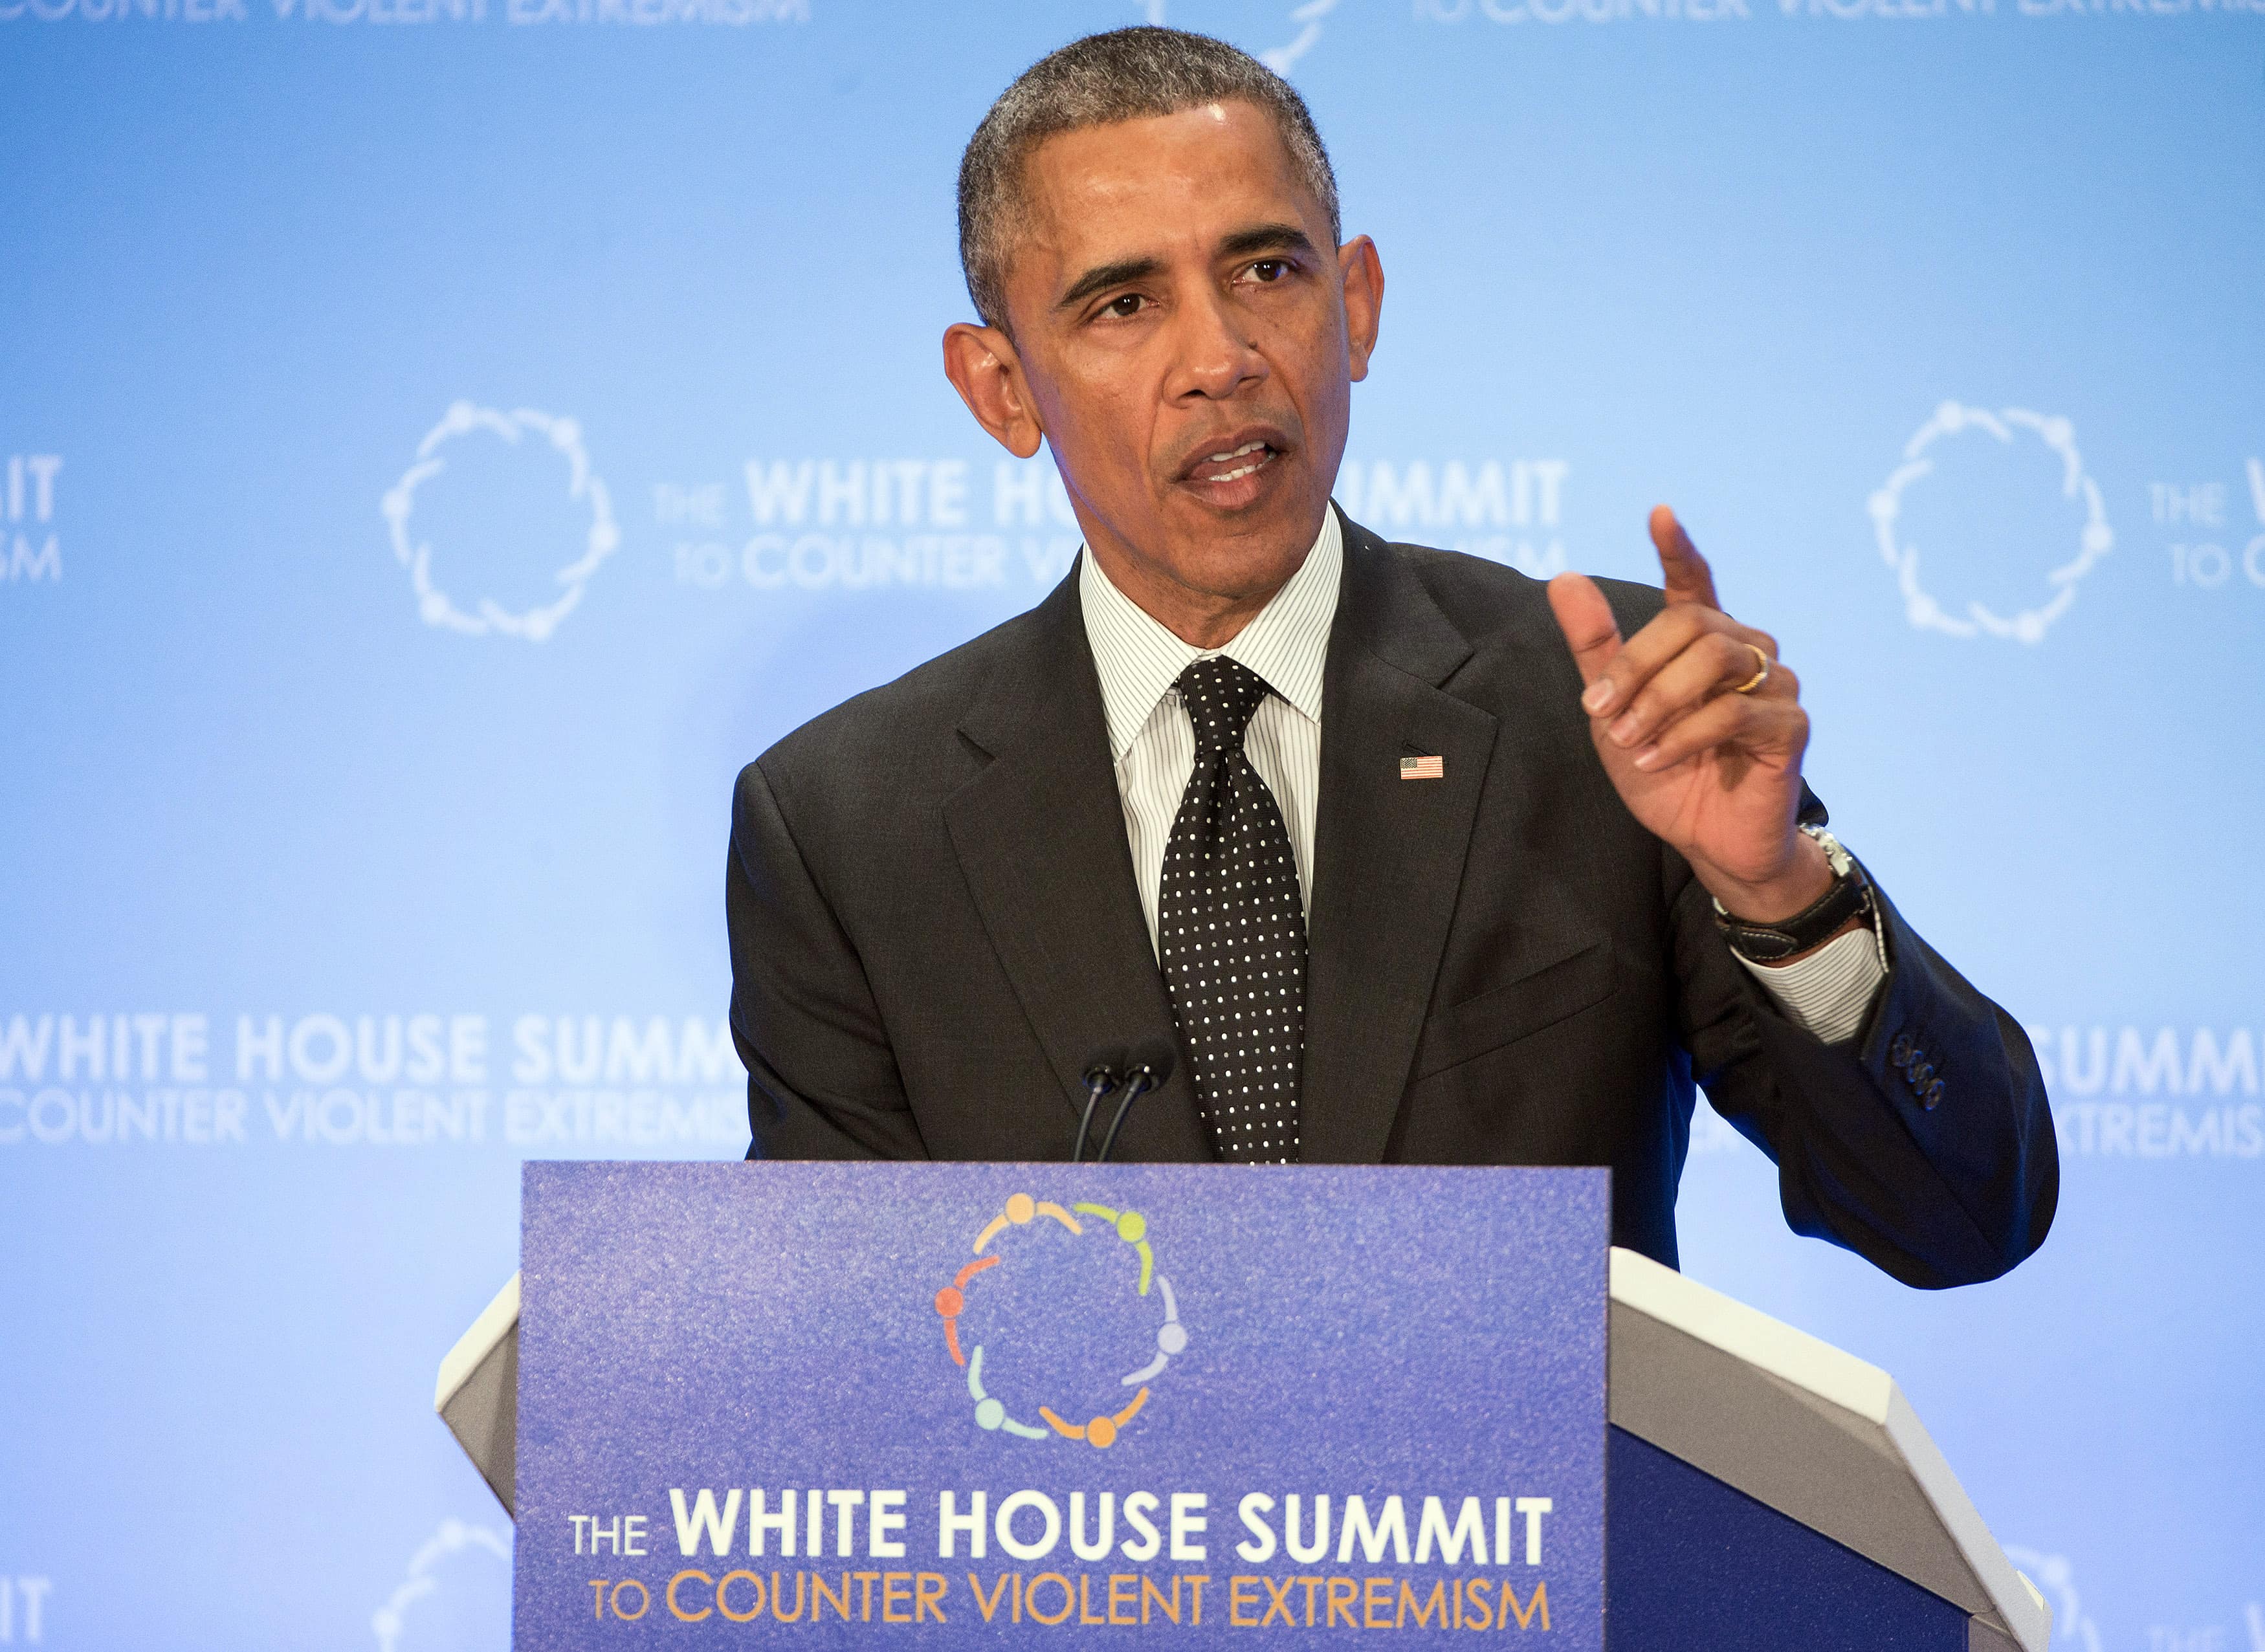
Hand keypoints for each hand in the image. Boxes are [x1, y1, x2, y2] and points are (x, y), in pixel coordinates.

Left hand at [1547, 506, 1830, 923]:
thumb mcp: (1613, 711)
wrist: (1704, 839)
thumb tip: (1564, 578)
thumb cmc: (1663, 771)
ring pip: (1716, 660)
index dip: (1678, 549)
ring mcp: (1774, 685)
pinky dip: (1685, 735)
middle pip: (1691, 623)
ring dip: (1658, 700)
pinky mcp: (1790, 726)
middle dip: (1635, 665)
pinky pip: (1735, 712)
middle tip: (1601, 711)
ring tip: (1630, 740)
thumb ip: (1595, 649)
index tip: (1659, 514)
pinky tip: (1657, 760)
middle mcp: (1746, 652)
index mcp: (1702, 643)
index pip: (1694, 582)